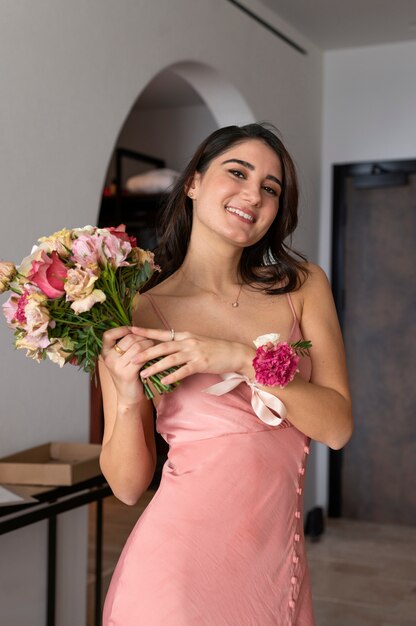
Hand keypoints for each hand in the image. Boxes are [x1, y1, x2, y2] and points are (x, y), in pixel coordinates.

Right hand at [100, 326, 154, 405]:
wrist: (129, 396)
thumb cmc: (128, 374)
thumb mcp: (121, 358)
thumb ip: (124, 345)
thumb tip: (136, 328)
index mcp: (105, 352)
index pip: (108, 335)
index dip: (121, 329)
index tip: (133, 329)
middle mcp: (108, 358)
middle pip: (128, 338)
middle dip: (143, 337)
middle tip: (150, 340)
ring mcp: (116, 366)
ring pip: (137, 346)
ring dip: (149, 344)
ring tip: (154, 347)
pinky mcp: (127, 373)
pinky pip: (142, 358)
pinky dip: (151, 355)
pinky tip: (155, 356)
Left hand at [129, 327, 255, 384]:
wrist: (234, 353)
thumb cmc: (214, 349)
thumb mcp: (196, 343)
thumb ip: (181, 345)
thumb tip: (165, 349)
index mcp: (184, 336)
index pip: (161, 333)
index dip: (146, 332)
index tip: (131, 331)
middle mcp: (187, 342)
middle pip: (162, 346)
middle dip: (145, 352)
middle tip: (131, 357)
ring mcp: (194, 353)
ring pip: (170, 359)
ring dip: (155, 367)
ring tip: (143, 373)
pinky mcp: (201, 364)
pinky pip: (184, 370)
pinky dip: (173, 375)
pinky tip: (163, 380)